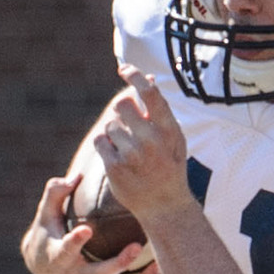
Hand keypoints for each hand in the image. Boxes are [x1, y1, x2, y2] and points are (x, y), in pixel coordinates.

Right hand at [20, 174, 166, 273]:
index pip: (66, 250)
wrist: (45, 266)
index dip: (75, 242)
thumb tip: (73, 178)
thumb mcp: (45, 213)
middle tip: (137, 246)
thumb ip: (55, 193)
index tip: (86, 229)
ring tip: (160, 265)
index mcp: (58, 258)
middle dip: (119, 264)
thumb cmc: (48, 232)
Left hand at [98, 67, 198, 226]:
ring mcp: (133, 154)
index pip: (149, 93)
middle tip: (128, 124)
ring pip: (110, 124)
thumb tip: (148, 79)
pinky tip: (117, 155)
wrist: (164, 205)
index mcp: (169, 129)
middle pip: (122, 105)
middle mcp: (152, 140)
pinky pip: (100, 141)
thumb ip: (159, 110)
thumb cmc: (169, 165)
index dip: (135, 75)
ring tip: (127, 147)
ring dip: (114, 132)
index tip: (124, 69)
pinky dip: (105, 145)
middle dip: (122, 111)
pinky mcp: (115, 166)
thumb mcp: (173, 137)